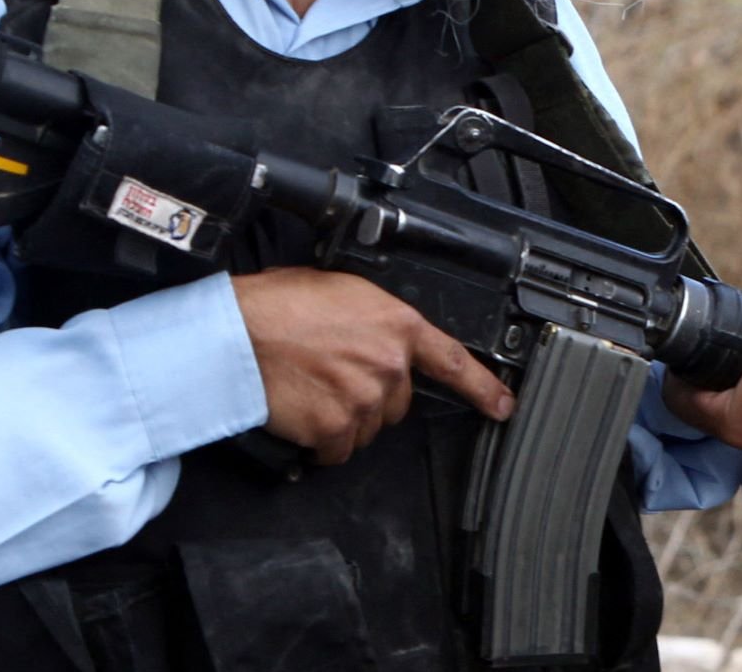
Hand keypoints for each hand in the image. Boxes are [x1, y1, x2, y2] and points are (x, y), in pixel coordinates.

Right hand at [231, 267, 514, 465]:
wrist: (238, 333)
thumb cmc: (276, 305)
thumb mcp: (338, 290)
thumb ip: (371, 319)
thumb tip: (371, 335)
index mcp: (396, 324)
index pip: (453, 360)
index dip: (483, 387)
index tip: (502, 406)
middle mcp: (389, 364)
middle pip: (396, 401)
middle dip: (370, 395)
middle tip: (331, 375)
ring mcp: (365, 400)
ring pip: (367, 428)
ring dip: (343, 418)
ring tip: (309, 389)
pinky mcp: (337, 429)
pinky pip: (337, 450)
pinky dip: (320, 442)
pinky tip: (301, 413)